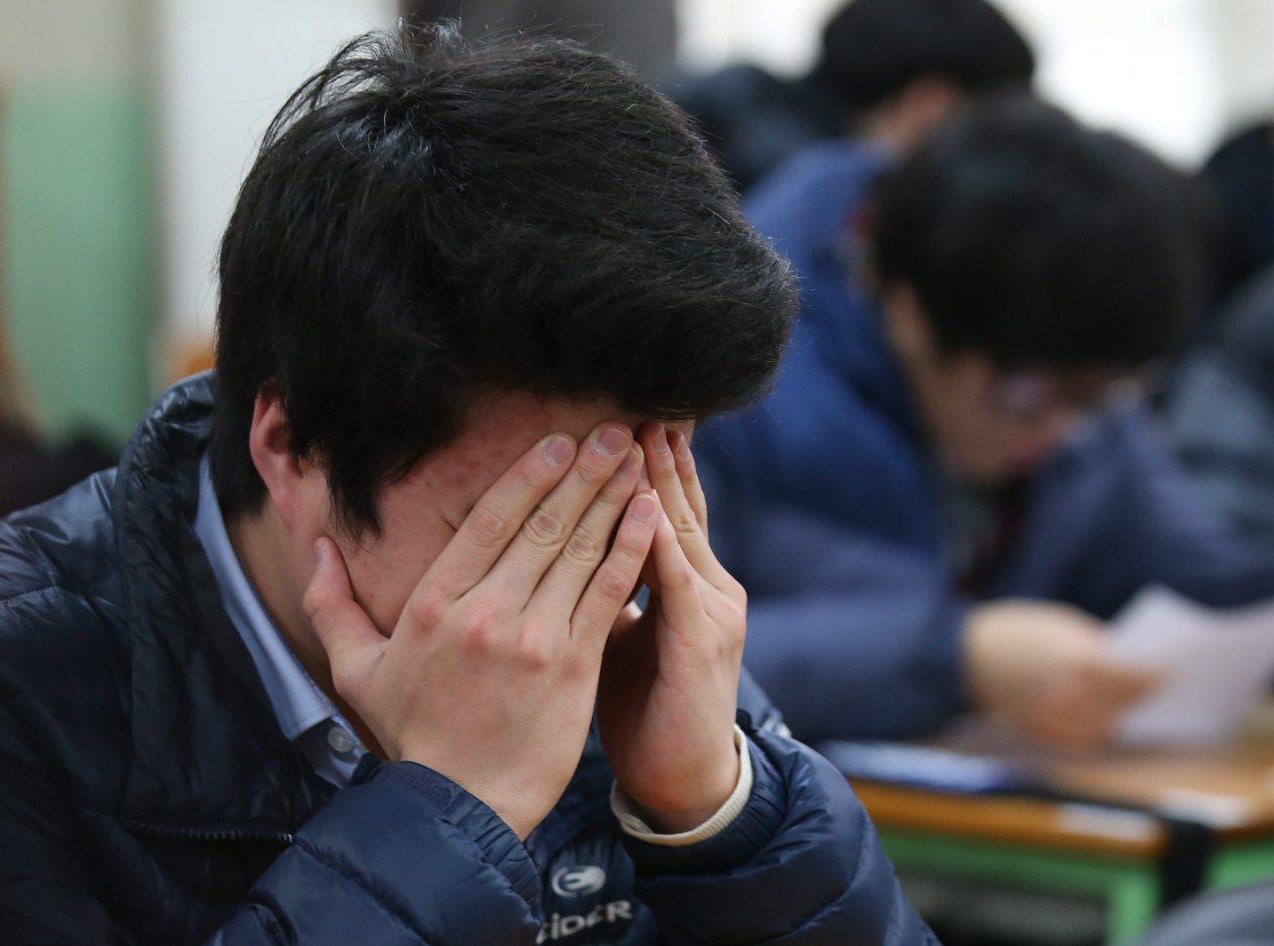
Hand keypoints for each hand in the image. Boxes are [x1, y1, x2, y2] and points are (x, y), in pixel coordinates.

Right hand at [302, 426, 658, 839]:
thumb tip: (318, 545)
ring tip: (634, 457)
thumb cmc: (411, 736)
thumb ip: (334, 603)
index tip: (557, 442)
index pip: (489, 521)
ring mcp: (534, 638)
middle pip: (542, 525)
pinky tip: (647, 513)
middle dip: (581, 472)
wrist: (459, 807)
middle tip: (611, 430)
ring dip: (611, 498)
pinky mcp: (573, 666)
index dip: (528, 474)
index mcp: (435, 604)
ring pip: (579, 551)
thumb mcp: (358, 670)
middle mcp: (487, 612)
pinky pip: (607, 594)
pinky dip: (629, 549)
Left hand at [597, 423, 743, 832]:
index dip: (646, 463)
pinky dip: (658, 542)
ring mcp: (712, 610)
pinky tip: (643, 508)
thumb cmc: (646, 706)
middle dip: (656, 451)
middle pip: (679, 503)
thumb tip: (561, 553)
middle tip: (635, 397)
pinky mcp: (702, 641)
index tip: (621, 416)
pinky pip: (677, 582)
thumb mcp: (620, 638)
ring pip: (681, 529)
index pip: (665, 508)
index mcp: (688, 584)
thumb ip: (604, 591)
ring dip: (660, 478)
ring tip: (640, 430)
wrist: (683, 777)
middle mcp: (708, 585)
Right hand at [964, 601, 1163, 750]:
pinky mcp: (1040, 732)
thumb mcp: (1061, 623)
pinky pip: (1080, 741)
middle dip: (1142, 696)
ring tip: (1134, 705)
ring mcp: (1054, 719)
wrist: (963, 655)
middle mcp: (1069, 697)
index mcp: (1076, 663)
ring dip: (1121, 715)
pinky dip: (1096, 732)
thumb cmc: (1016, 631)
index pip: (1133, 678)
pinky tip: (1104, 720)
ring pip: (1104, 727)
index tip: (1171, 671)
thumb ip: (1094, 645)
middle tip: (1160, 689)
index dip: (1156, 676)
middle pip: (1122, 705)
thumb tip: (1127, 662)